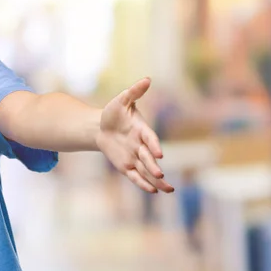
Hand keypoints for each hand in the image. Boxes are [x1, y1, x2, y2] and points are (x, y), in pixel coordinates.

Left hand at [96, 77, 173, 192]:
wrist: (101, 126)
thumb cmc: (113, 112)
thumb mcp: (121, 100)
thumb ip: (134, 92)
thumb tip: (147, 79)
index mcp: (142, 130)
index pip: (149, 138)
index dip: (153, 145)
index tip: (158, 153)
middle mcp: (141, 145)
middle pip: (149, 158)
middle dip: (154, 167)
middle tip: (160, 175)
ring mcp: (134, 157)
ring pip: (147, 170)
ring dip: (156, 180)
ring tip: (169, 190)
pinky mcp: (126, 166)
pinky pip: (136, 176)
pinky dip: (143, 183)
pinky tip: (152, 191)